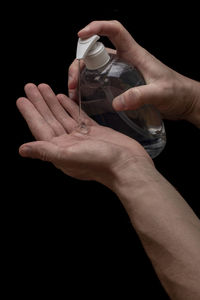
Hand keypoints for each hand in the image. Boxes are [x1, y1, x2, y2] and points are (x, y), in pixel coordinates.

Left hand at [17, 83, 152, 187]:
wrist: (127, 164)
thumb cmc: (101, 162)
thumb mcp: (69, 156)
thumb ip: (45, 151)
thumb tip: (22, 149)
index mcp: (59, 150)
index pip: (40, 128)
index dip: (30, 113)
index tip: (21, 99)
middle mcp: (68, 144)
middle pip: (50, 119)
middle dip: (40, 103)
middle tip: (31, 87)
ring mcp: (81, 137)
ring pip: (62, 116)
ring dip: (53, 103)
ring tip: (44, 88)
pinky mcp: (94, 132)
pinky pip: (78, 117)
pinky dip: (70, 107)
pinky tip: (64, 98)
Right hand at [68, 20, 199, 126]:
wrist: (183, 101)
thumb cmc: (176, 92)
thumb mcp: (159, 93)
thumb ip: (140, 96)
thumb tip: (117, 103)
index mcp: (134, 54)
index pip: (115, 31)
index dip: (97, 28)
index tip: (81, 34)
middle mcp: (126, 61)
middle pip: (96, 52)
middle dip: (79, 63)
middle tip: (73, 83)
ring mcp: (122, 73)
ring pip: (95, 68)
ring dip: (82, 77)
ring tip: (75, 94)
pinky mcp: (122, 86)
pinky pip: (101, 82)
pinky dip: (90, 88)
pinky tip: (86, 99)